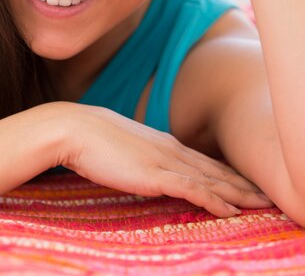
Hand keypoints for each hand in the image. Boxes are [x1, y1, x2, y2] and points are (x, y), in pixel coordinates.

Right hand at [60, 104, 272, 217]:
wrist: (75, 128)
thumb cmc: (92, 138)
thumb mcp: (123, 146)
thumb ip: (139, 156)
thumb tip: (144, 166)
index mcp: (163, 142)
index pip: (202, 160)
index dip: (225, 172)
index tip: (243, 182)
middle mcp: (170, 149)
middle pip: (214, 169)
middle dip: (241, 183)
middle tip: (264, 194)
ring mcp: (165, 161)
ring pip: (211, 179)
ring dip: (238, 193)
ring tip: (260, 203)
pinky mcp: (155, 175)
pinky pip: (193, 190)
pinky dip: (215, 201)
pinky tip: (231, 211)